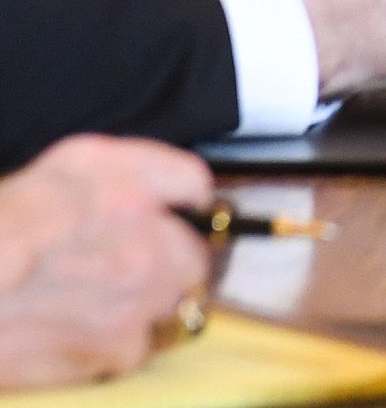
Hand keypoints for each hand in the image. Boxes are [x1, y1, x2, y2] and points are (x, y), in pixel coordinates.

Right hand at [0, 136, 210, 387]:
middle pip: (195, 252)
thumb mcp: (61, 168)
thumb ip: (125, 170)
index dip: (184, 203)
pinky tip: (78, 331)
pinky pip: (139, 346)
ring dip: (148, 302)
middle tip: (129, 270)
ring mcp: (139, 294)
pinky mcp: (118, 347)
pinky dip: (117, 344)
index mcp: (125, 181)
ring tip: (97, 303)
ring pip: (175, 300)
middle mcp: (146, 233)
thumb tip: (172, 189)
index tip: (176, 215)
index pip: (193, 185)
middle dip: (171, 261)